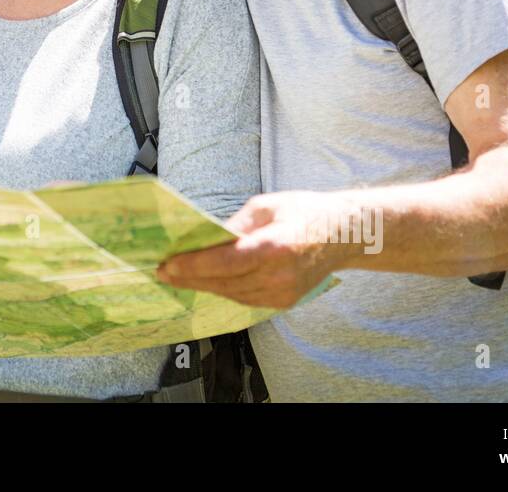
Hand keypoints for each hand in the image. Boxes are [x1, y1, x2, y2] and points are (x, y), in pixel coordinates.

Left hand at [157, 191, 359, 308]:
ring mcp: (283, 293)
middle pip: (223, 282)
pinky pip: (244, 299)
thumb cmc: (305, 212)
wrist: (345, 235)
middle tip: (162, 271)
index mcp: (275, 247)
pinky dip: (223, 290)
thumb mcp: (266, 205)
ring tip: (177, 276)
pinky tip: (205, 281)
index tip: (168, 264)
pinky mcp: (284, 302)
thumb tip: (203, 237)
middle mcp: (279, 275)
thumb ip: (234, 223)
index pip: (224, 262)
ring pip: (231, 294)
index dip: (193, 265)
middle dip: (189, 277)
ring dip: (202, 285)